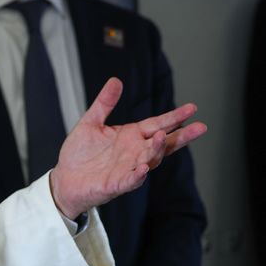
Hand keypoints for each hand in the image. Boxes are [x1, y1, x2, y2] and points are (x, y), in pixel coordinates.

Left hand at [50, 77, 206, 218]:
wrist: (64, 178)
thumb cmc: (80, 153)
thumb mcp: (90, 122)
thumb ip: (104, 103)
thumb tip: (116, 80)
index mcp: (131, 136)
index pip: (157, 125)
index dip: (174, 117)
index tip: (192, 108)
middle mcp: (134, 152)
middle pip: (163, 143)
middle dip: (181, 136)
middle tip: (200, 127)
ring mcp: (128, 169)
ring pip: (150, 160)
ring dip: (157, 150)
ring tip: (162, 137)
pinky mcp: (116, 184)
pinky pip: (131, 180)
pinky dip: (139, 175)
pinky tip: (144, 167)